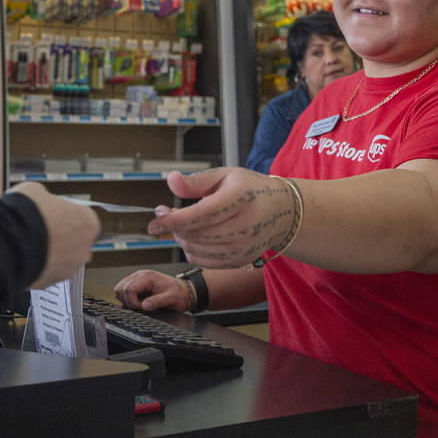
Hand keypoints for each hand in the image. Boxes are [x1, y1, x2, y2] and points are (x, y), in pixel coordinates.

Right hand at [7, 182, 99, 289]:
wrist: (6, 242)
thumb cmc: (25, 215)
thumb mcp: (35, 191)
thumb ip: (46, 199)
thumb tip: (40, 201)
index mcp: (87, 222)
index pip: (82, 217)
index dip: (65, 215)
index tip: (53, 215)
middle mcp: (84, 248)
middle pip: (75, 240)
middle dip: (60, 236)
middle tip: (41, 230)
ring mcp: (69, 267)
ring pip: (63, 259)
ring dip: (50, 253)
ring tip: (30, 244)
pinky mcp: (53, 282)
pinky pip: (48, 272)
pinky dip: (39, 266)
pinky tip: (24, 256)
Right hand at [114, 269, 192, 311]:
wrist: (185, 292)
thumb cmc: (180, 293)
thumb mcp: (171, 299)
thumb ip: (157, 302)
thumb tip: (144, 306)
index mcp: (148, 277)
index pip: (128, 289)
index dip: (133, 302)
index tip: (143, 307)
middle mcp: (140, 276)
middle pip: (120, 288)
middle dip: (128, 301)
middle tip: (141, 306)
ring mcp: (137, 279)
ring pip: (120, 290)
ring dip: (127, 300)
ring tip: (141, 303)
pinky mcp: (137, 284)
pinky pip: (124, 292)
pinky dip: (129, 299)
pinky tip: (140, 301)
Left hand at [147, 169, 294, 267]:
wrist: (282, 212)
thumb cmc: (250, 190)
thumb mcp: (225, 176)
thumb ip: (196, 181)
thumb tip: (171, 181)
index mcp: (241, 198)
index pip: (201, 214)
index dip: (174, 220)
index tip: (155, 220)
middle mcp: (245, 225)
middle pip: (197, 234)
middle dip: (174, 228)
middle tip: (165, 215)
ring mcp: (245, 246)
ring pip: (198, 250)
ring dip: (181, 238)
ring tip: (181, 224)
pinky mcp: (241, 260)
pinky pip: (205, 261)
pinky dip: (192, 250)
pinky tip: (193, 236)